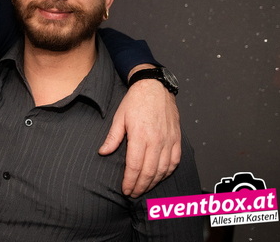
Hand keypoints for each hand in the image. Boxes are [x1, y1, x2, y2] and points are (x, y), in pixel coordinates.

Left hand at [98, 78, 180, 197]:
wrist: (155, 87)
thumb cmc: (135, 101)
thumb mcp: (119, 117)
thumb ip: (113, 137)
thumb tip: (103, 152)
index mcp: (140, 135)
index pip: (135, 166)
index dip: (130, 181)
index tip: (125, 189)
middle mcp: (156, 140)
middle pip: (149, 171)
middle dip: (140, 186)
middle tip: (133, 193)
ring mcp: (168, 140)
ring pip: (163, 169)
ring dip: (153, 182)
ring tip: (144, 188)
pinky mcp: (176, 138)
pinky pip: (174, 161)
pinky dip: (167, 172)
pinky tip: (160, 177)